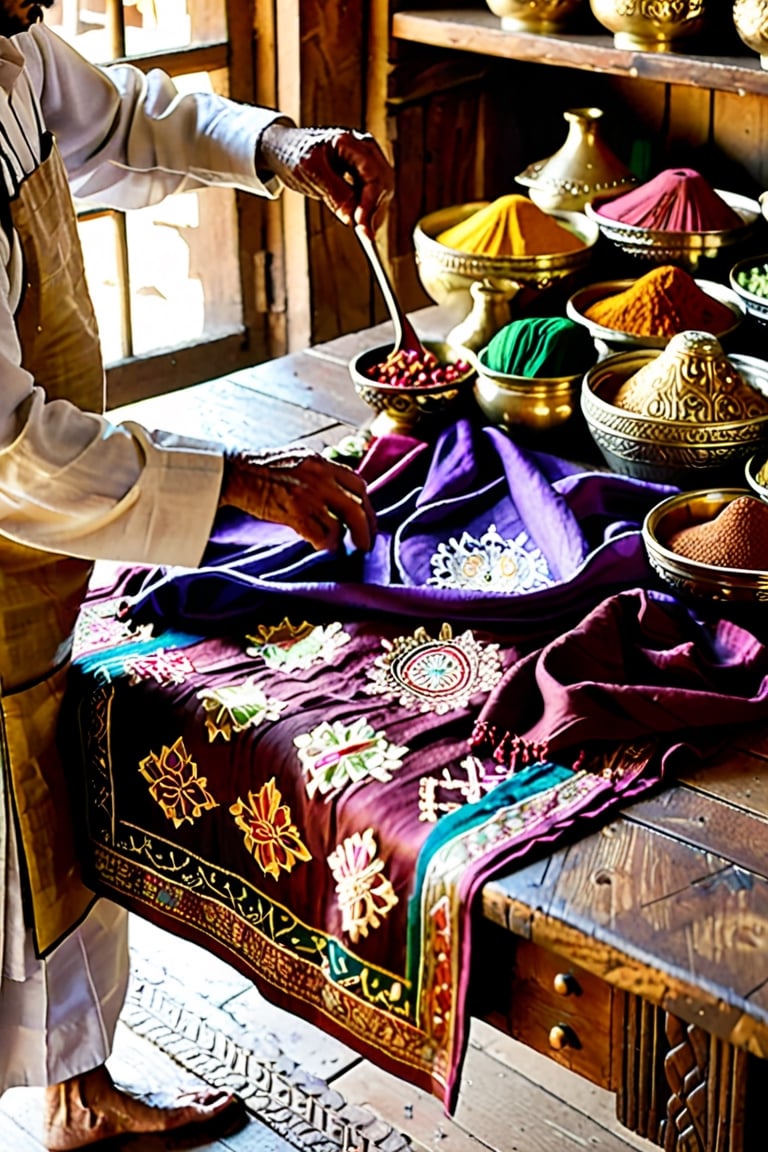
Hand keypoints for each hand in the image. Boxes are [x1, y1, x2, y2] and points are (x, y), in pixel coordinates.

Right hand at [220, 447, 375, 552]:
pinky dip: (325, 544)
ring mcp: (308, 495)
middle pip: (357, 507)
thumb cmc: (262, 468)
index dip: (367, 505)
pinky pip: (321, 535)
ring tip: (339, 546)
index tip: (368, 519)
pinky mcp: (295, 512)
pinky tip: (322, 546)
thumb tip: (337, 491)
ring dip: (343, 539)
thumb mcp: (298, 458)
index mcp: (322, 463)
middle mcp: (320, 477)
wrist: (235, 472)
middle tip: (366, 544)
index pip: (358, 484)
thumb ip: (320, 472)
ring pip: (340, 524)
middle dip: (366, 528)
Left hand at [258, 122, 393, 235]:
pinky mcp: (363, 175)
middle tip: (366, 236)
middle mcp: (364, 150)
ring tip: (363, 233)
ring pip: (381, 192)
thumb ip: (334, 193)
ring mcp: (366, 162)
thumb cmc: (295, 154)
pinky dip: (368, 212)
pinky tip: (361, 224)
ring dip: (374, 214)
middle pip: (383, 184)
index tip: (361, 226)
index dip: (370, 203)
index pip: (372, 175)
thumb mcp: (310, 172)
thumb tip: (354, 219)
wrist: (286, 149)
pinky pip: (373, 196)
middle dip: (375, 211)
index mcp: (350, 142)